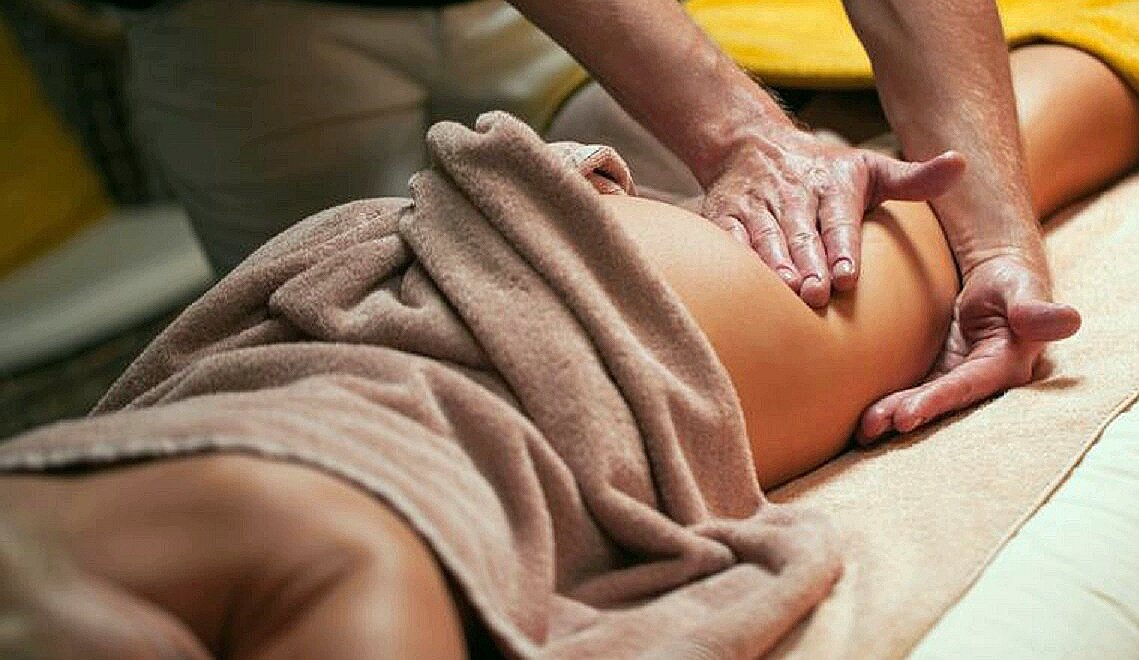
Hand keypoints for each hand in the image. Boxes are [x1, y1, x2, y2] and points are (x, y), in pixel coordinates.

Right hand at [700, 127, 965, 306]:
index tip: (847, 275)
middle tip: (817, 294)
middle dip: (809, 263)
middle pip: (801, 232)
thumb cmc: (824, 171)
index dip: (842, 247)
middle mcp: (793, 192)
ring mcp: (756, 204)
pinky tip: (743, 284)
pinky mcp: (725, 215)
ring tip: (788, 289)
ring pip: (764, 237)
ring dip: (774, 264)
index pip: (839, 218)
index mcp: (832, 183)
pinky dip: (734, 258)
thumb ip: (914, 179)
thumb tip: (962, 165)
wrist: (752, 144)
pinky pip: (728, 237)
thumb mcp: (871, 168)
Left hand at [857, 254, 1081, 443]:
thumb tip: (1067, 319)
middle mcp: (982, 381)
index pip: (968, 387)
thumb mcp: (1022, 287)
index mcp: (1007, 365)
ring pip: (924, 403)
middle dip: (907, 416)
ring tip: (863, 430)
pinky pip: (914, 392)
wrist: (996, 281)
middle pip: (942, 403)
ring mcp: (958, 380)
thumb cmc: (1011, 280)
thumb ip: (1034, 306)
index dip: (938, 401)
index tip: (906, 414)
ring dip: (892, 416)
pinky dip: (891, 405)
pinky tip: (865, 422)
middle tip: (872, 427)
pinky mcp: (940, 374)